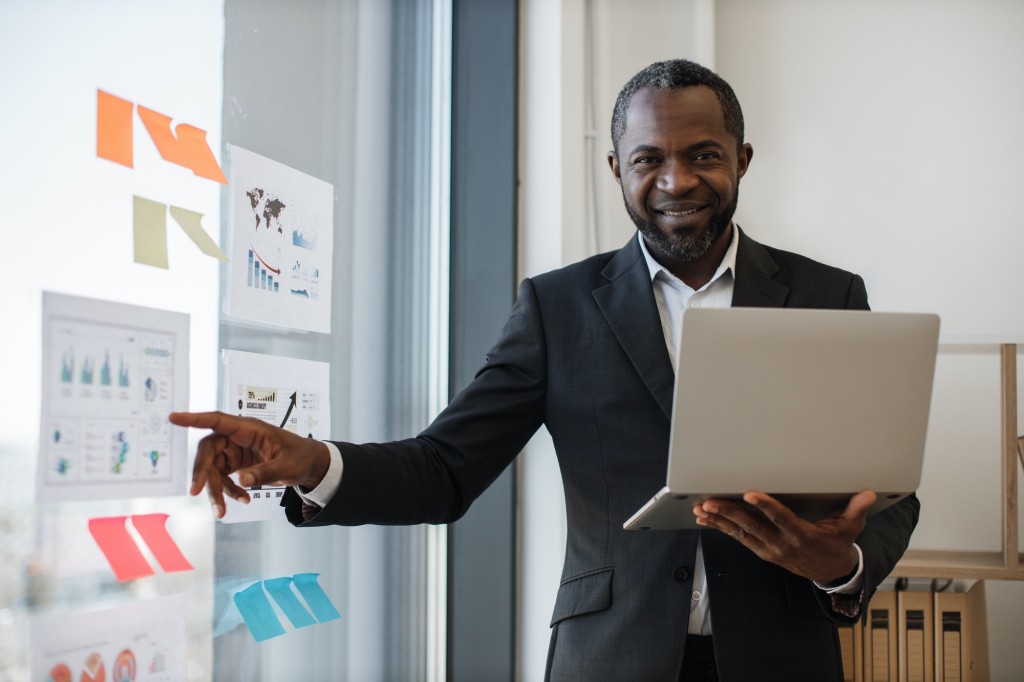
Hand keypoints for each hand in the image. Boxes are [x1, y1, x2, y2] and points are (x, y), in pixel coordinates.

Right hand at [169, 411, 330, 518]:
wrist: (308, 465)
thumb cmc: (300, 457)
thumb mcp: (286, 466)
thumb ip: (264, 473)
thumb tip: (242, 481)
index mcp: (249, 429)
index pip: (217, 420)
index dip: (194, 419)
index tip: (173, 418)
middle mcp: (238, 437)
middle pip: (208, 451)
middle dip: (202, 472)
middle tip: (196, 492)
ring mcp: (235, 451)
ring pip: (212, 469)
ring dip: (215, 490)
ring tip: (222, 512)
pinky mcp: (236, 463)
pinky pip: (222, 478)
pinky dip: (229, 492)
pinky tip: (244, 500)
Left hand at [692, 490, 876, 583]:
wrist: (831, 572)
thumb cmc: (838, 545)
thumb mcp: (851, 529)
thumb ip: (856, 509)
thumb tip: (868, 493)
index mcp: (802, 535)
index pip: (781, 518)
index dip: (765, 506)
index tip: (750, 494)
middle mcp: (782, 543)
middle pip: (752, 526)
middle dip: (729, 513)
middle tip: (710, 502)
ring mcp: (769, 549)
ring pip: (741, 533)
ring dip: (719, 521)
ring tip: (701, 509)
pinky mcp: (761, 550)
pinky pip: (738, 539)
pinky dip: (721, 528)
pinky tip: (705, 519)